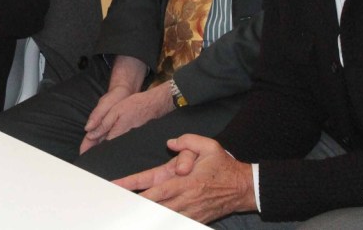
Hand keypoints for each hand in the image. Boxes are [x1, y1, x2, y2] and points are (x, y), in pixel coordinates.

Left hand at [80, 82, 173, 153]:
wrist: (154, 106)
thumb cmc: (135, 106)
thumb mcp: (115, 110)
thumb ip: (103, 123)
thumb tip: (90, 134)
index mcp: (116, 134)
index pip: (100, 148)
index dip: (89, 151)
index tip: (82, 155)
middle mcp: (122, 141)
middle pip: (105, 150)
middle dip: (95, 152)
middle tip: (84, 154)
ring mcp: (128, 141)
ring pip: (112, 147)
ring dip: (102, 149)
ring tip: (92, 150)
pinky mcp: (131, 139)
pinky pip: (118, 144)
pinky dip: (111, 144)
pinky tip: (106, 143)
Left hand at [114, 134, 255, 223]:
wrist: (243, 188)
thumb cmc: (223, 166)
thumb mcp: (209, 146)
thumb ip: (188, 141)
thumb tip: (170, 143)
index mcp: (186, 182)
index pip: (157, 189)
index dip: (138, 191)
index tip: (121, 191)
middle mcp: (186, 199)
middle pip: (156, 207)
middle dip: (137, 207)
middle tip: (119, 207)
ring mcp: (191, 212)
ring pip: (164, 218)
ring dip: (148, 216)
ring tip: (130, 215)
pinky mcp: (196, 218)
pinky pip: (176, 223)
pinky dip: (163, 222)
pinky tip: (151, 220)